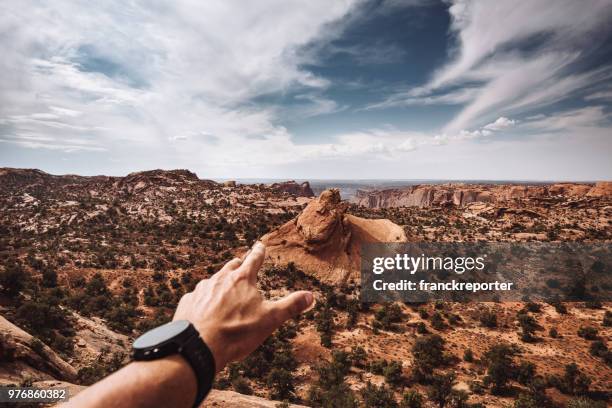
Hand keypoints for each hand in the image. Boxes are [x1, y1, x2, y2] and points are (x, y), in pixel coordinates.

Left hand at [173, 241, 313, 371]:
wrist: (198, 347)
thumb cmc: (237, 332)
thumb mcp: (270, 320)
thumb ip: (290, 306)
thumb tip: (310, 296)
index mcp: (242, 280)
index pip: (253, 260)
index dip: (259, 252)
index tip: (260, 245)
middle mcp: (220, 279)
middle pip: (231, 267)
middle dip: (238, 265)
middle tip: (241, 264)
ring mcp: (202, 290)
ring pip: (213, 280)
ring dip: (220, 282)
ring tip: (223, 289)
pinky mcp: (188, 302)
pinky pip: (198, 296)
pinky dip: (203, 299)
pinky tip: (204, 309)